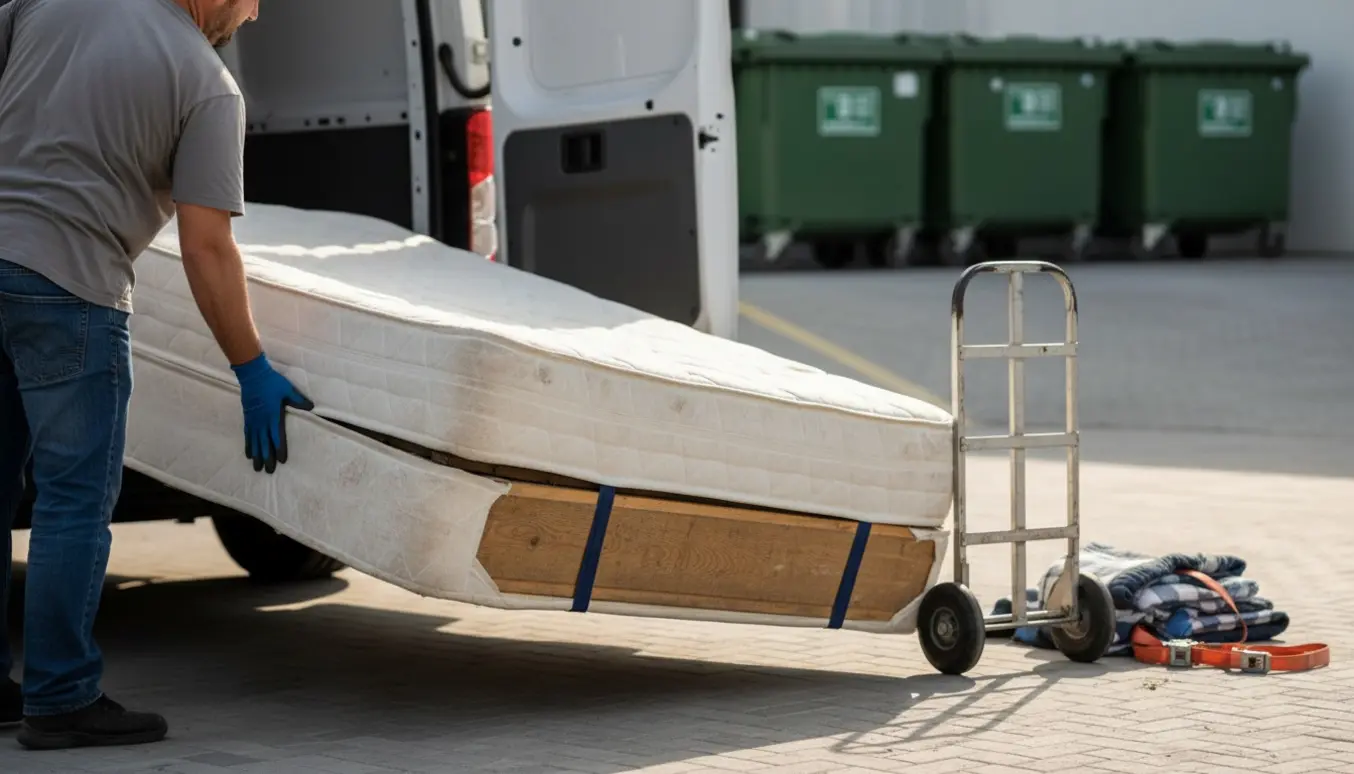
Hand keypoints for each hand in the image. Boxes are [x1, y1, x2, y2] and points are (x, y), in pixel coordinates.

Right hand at [230, 353, 314, 473]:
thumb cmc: (272, 382)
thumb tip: (311, 407)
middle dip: (267, 457)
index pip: (277, 436)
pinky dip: (248, 445)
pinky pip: (247, 435)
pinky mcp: (247, 418)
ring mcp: (253, 420)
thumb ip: (298, 400)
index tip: (282, 461)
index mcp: (273, 415)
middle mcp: (262, 421)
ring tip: (257, 468)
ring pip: (255, 442)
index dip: (279, 449)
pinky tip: (249, 455)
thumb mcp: (287, 390)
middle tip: (269, 471)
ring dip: (257, 455)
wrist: (252, 375)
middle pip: (264, 443)